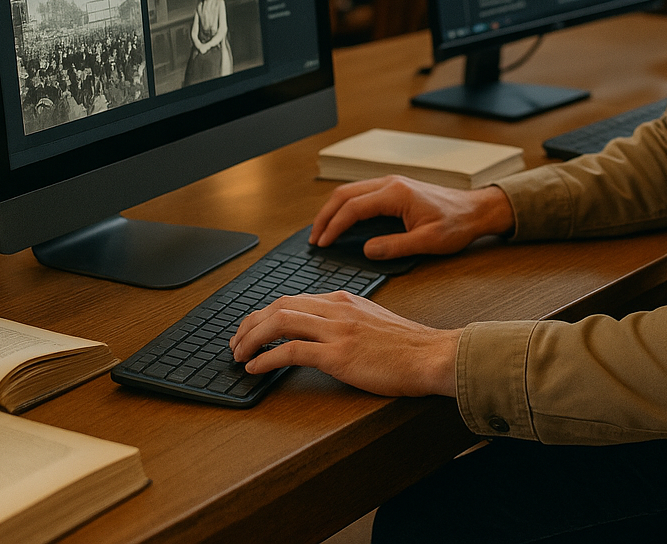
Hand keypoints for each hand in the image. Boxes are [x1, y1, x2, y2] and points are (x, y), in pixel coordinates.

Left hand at [229, 290, 460, 396]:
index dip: (265, 314)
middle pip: (279, 306)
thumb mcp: (373, 322)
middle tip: (235, 342)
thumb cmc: (407, 346)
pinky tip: (256, 368)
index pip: (293, 299)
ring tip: (238, 354)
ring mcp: (336, 330)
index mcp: (344, 300)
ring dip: (251, 339)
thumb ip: (348, 321)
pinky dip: (266, 358)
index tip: (252, 329)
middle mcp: (336, 308)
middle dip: (250, 323)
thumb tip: (323, 334)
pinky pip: (290, 351)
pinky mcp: (337, 355)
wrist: (431, 355)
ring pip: (279, 322)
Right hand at [310, 176, 514, 258]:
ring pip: (351, 191)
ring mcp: (392, 183)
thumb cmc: (457, 223)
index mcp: (396, 194)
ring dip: (333, 209)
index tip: (323, 242)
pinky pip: (362, 193)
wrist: (476, 210)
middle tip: (314, 238)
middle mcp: (390, 183)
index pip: (353, 207)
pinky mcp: (395, 189)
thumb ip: (395, 246)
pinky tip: (343, 221)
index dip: (334, 226)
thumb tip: (367, 250)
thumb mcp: (427, 242)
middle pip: (344, 194)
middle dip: (325, 216)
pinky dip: (346, 206)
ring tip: (323, 231)